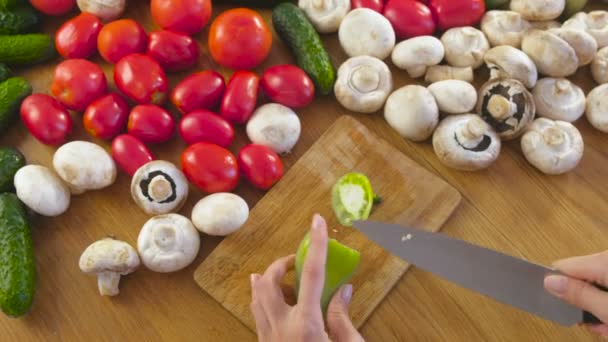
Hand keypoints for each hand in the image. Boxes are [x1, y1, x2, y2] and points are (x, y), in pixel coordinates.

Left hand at [250, 214, 364, 341]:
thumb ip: (342, 319)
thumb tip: (343, 291)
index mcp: (306, 325)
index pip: (312, 275)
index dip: (316, 245)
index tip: (317, 221)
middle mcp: (281, 327)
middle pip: (269, 281)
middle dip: (280, 264)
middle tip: (296, 261)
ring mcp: (268, 337)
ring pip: (256, 297)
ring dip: (269, 280)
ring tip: (286, 277)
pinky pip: (257, 314)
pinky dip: (263, 299)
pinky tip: (275, 299)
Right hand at [544, 251, 607, 336]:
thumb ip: (579, 295)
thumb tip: (549, 281)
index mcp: (602, 261)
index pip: (561, 267)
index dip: (555, 287)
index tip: (557, 307)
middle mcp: (607, 258)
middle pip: (579, 278)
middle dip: (582, 303)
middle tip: (594, 324)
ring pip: (594, 285)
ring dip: (597, 307)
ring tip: (607, 327)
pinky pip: (605, 285)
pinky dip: (606, 302)